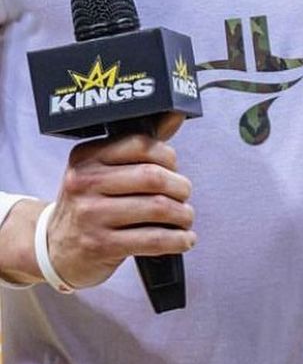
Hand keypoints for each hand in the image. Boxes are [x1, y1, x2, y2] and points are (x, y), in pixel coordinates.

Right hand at [44, 127, 194, 289]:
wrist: (56, 250)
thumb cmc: (91, 204)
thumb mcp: (103, 171)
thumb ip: (139, 146)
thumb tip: (176, 114)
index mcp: (87, 157)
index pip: (140, 144)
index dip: (168, 157)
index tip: (174, 168)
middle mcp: (84, 183)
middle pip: (152, 177)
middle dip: (180, 187)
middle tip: (184, 195)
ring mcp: (91, 215)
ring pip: (157, 208)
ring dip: (183, 214)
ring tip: (185, 217)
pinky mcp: (101, 246)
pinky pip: (153, 239)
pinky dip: (178, 239)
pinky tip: (184, 239)